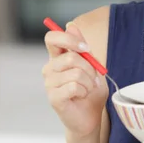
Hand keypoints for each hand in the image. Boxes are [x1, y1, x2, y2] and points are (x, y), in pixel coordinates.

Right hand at [42, 23, 108, 138]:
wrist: (91, 116)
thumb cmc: (91, 90)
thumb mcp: (92, 64)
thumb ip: (82, 47)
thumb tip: (71, 26)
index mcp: (57, 57)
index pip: (52, 38)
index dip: (69, 39)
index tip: (85, 48)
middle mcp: (49, 69)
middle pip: (70, 57)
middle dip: (89, 67)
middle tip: (94, 77)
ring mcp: (49, 84)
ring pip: (75, 72)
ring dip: (89, 81)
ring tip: (88, 88)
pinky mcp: (53, 97)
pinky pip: (74, 86)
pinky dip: (84, 90)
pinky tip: (81, 96)